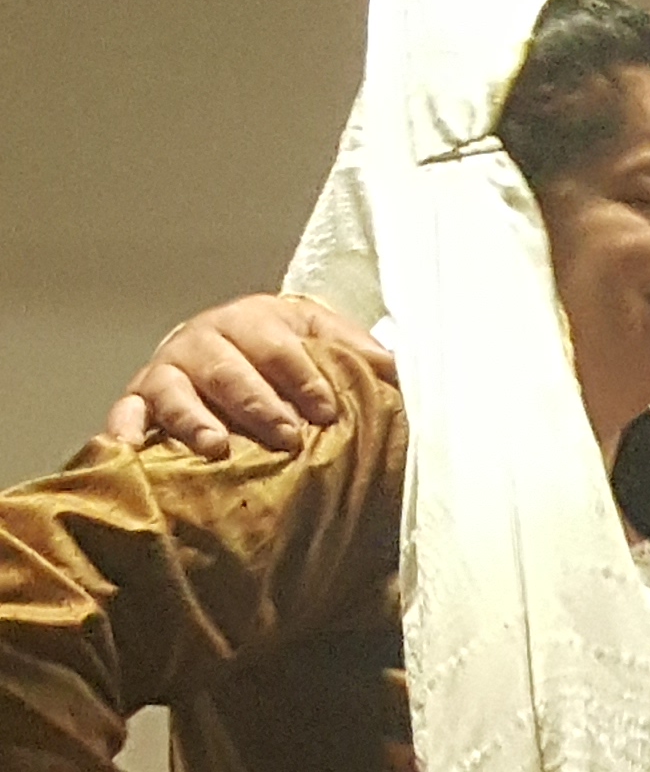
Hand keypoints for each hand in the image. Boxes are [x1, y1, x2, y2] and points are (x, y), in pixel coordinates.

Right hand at [105, 295, 387, 457]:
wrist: (228, 348)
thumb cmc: (283, 351)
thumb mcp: (320, 338)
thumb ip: (357, 353)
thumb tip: (402, 372)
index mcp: (253, 320)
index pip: (280, 346)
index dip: (304, 378)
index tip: (327, 410)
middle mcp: (205, 340)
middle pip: (228, 370)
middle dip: (257, 403)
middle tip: (286, 437)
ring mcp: (169, 370)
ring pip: (175, 391)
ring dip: (194, 419)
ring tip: (215, 447)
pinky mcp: (139, 398)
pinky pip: (127, 413)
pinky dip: (126, 430)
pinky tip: (131, 451)